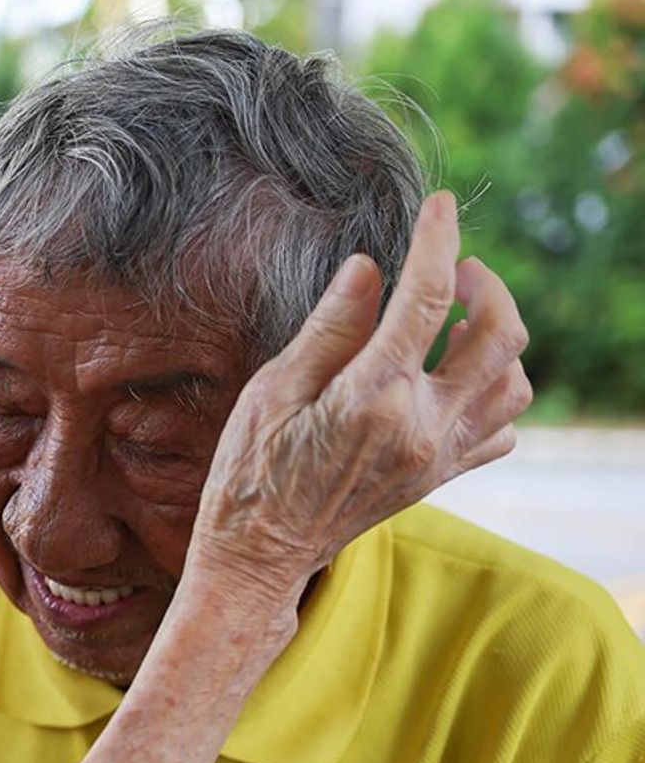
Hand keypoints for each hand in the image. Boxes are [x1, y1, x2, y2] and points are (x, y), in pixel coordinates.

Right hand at [191, 191, 529, 601]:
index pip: (428, 299)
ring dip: (497, 340)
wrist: (258, 556)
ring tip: (456, 325)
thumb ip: (329, 329)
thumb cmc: (249, 473)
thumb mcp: (272, 392)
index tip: (438, 205)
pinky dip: (494, 395)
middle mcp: (421, 427)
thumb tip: (369, 268)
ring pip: (514, 383)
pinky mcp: (438, 477)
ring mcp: (437, 457)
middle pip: (500, 335)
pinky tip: (454, 381)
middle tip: (454, 270)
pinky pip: (500, 431)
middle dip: (487, 285)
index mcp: (373, 399)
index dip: (438, 241)